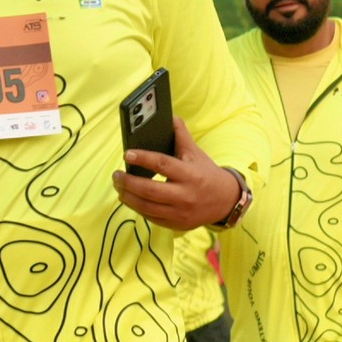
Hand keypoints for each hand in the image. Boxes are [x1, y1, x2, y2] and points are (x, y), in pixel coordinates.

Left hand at [112, 120, 241, 230]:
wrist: (225, 201)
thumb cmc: (207, 174)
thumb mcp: (196, 153)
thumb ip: (181, 136)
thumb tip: (171, 117)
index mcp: (190, 174)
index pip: (162, 165)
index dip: (143, 159)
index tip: (127, 154)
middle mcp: (185, 195)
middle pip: (150, 190)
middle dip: (128, 183)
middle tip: (116, 175)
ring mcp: (180, 213)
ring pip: (146, 207)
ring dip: (128, 197)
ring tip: (118, 187)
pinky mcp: (176, 224)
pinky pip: (151, 217)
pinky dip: (137, 208)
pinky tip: (129, 199)